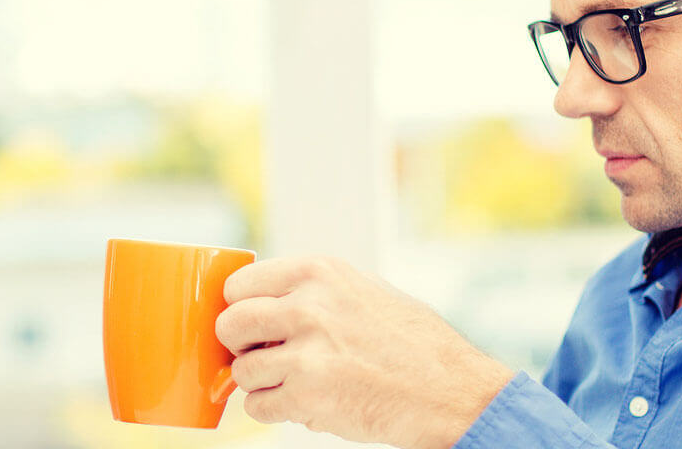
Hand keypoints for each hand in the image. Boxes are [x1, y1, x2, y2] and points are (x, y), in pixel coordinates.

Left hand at [215, 256, 513, 448]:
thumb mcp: (363, 291)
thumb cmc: (413, 345)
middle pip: (230, 323)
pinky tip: (304, 403)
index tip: (252, 324)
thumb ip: (313, 291)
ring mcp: (306, 352)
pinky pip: (258, 406)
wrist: (451, 391)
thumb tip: (261, 302)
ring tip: (293, 383)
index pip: (240, 283)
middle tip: (262, 356)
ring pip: (241, 371)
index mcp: (319, 272)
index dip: (240, 307)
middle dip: (240, 345)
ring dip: (260, 383)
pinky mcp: (308, 395)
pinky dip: (274, 410)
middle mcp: (308, 305)